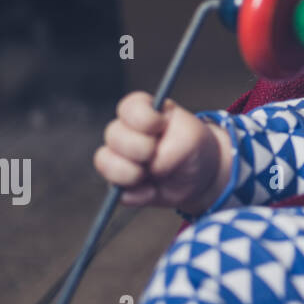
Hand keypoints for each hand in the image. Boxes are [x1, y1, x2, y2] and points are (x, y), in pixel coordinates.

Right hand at [95, 91, 229, 213]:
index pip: (129, 108)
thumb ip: (172, 147)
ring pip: (105, 162)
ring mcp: (119, 158)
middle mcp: (125, 132)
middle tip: (157, 152)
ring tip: (155, 174)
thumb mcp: (192, 139)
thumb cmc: (193, 148)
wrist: (199, 176)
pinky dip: (139, 195)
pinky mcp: (119, 184)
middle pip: (113, 135)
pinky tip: (153, 190)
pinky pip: (118, 192)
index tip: (161, 125)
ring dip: (133, 173)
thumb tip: (153, 166)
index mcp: (143, 111)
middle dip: (140, 148)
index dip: (145, 120)